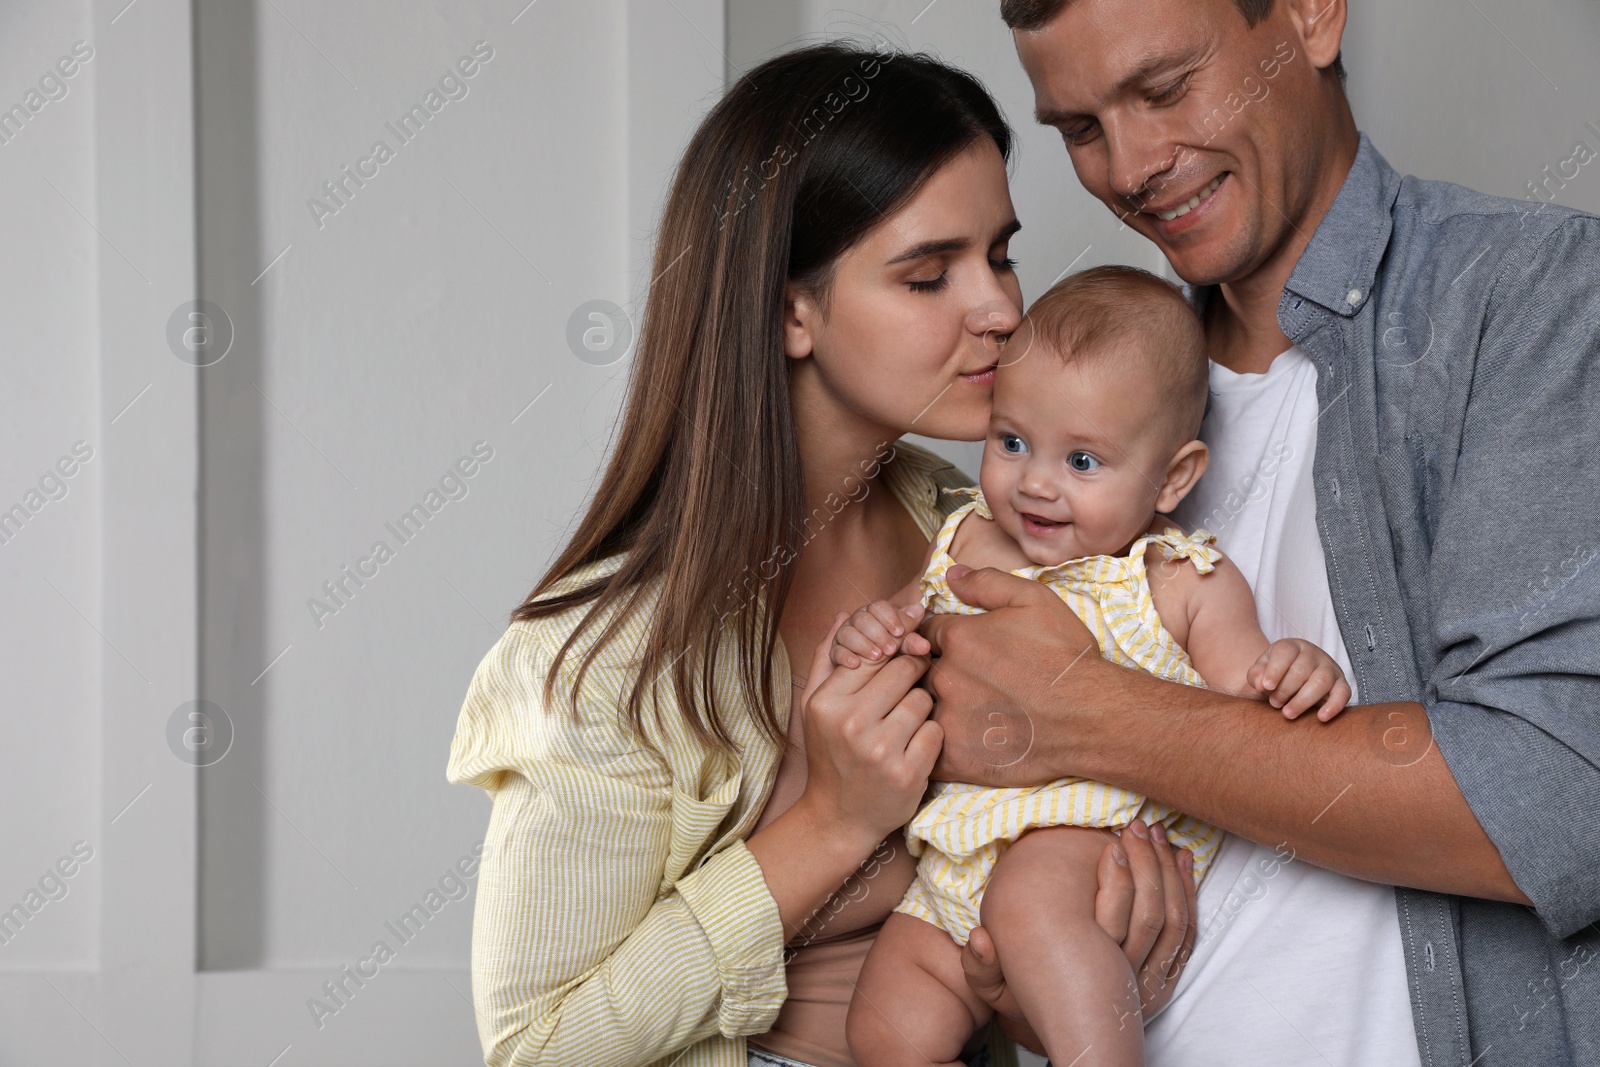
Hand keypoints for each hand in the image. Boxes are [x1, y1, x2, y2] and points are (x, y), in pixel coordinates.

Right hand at [796, 612, 943, 852]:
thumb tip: (843, 614)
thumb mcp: (814, 706)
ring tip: (904, 725)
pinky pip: (935, 732)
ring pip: (923, 700)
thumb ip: (827, 658)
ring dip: (921, 708)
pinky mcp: (908, 774)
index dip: (895, 648)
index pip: (875, 653)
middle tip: (906, 689)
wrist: (838, 817)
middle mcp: (851, 724)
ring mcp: (880, 751)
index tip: (903, 651)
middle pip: (904, 669)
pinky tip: (913, 749)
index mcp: (827, 702)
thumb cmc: (830, 754)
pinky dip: (930, 738)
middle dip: (911, 674)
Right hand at [830, 599, 929, 668]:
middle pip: (862, 618)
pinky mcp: (834, 653)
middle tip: (891, 649)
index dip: (889, 616)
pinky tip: (856, 664)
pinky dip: (845, 656)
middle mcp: (858, 622)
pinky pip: (835, 650)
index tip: (899, 632)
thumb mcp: (904, 650)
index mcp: (876, 616)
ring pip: (846, 632)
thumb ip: (911, 637)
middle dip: (877, 633)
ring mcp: (844, 637)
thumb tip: (920, 611)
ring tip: (876, 657)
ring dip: (862, 643)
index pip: (879, 606)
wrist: (874, 683)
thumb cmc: (894, 660)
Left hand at [918, 564, 1107, 786]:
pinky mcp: (956, 758)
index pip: (925, 633)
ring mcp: (948, 719)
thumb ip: (987, 583)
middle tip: (964, 683)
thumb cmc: (1065, 657)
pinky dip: (934, 746)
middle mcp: (946, 677)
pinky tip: (957, 743)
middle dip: (933, 673)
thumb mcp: (1034, 601)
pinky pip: (926, 751)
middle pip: (919, 671)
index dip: (936, 639)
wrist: (1090, 717)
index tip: (953, 649)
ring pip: (920, 711)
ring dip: (933, 709)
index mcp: (958, 638)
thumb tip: (950, 574)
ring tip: (963, 714)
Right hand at [960, 821, 1198, 1050]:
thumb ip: (981, 969)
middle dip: (1150, 863)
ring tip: (1157, 834)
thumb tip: (978, 937)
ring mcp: (1153, 983)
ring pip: (1176, 921)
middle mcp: (1128, 984)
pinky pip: (1187, 931)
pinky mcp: (1167, 977)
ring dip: (1169, 871)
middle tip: (1138, 826)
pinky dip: (1186, 890)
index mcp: (1089, 980)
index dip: (1121, 878)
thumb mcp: (998, 996)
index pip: (1117, 923)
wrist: (1068, 1037)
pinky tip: (1180, 859)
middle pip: (1156, 915)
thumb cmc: (1034, 1006)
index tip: (1114, 845)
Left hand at [1246, 638, 1352, 720]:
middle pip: (1302, 670)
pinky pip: (1343, 693)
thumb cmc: (1275, 676)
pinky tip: (1321, 717)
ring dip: (1303, 700)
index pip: (1285, 652)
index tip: (1266, 688)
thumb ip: (1256, 676)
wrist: (1293, 679)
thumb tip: (1262, 684)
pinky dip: (1334, 706)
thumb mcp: (1261, 672)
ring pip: (1321, 681)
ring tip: (1288, 714)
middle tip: (1274, 704)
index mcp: (1292, 647)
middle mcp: (1313, 654)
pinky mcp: (1341, 684)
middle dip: (1285, 690)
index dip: (1275, 670)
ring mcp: (1329, 668)